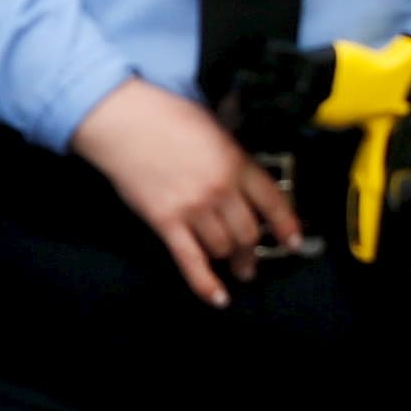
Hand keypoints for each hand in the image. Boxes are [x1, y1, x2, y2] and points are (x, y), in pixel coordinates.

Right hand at [70, 76, 297, 305]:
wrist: (119, 117)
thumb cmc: (160, 112)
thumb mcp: (210, 123)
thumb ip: (230, 152)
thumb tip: (242, 172)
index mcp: (235, 162)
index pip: (273, 202)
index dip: (286, 225)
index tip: (292, 240)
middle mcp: (220, 189)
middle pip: (249, 233)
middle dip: (252, 250)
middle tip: (251, 259)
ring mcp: (194, 208)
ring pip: (224, 248)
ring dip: (229, 259)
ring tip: (230, 265)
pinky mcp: (166, 221)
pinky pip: (192, 261)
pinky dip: (206, 284)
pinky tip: (218, 297)